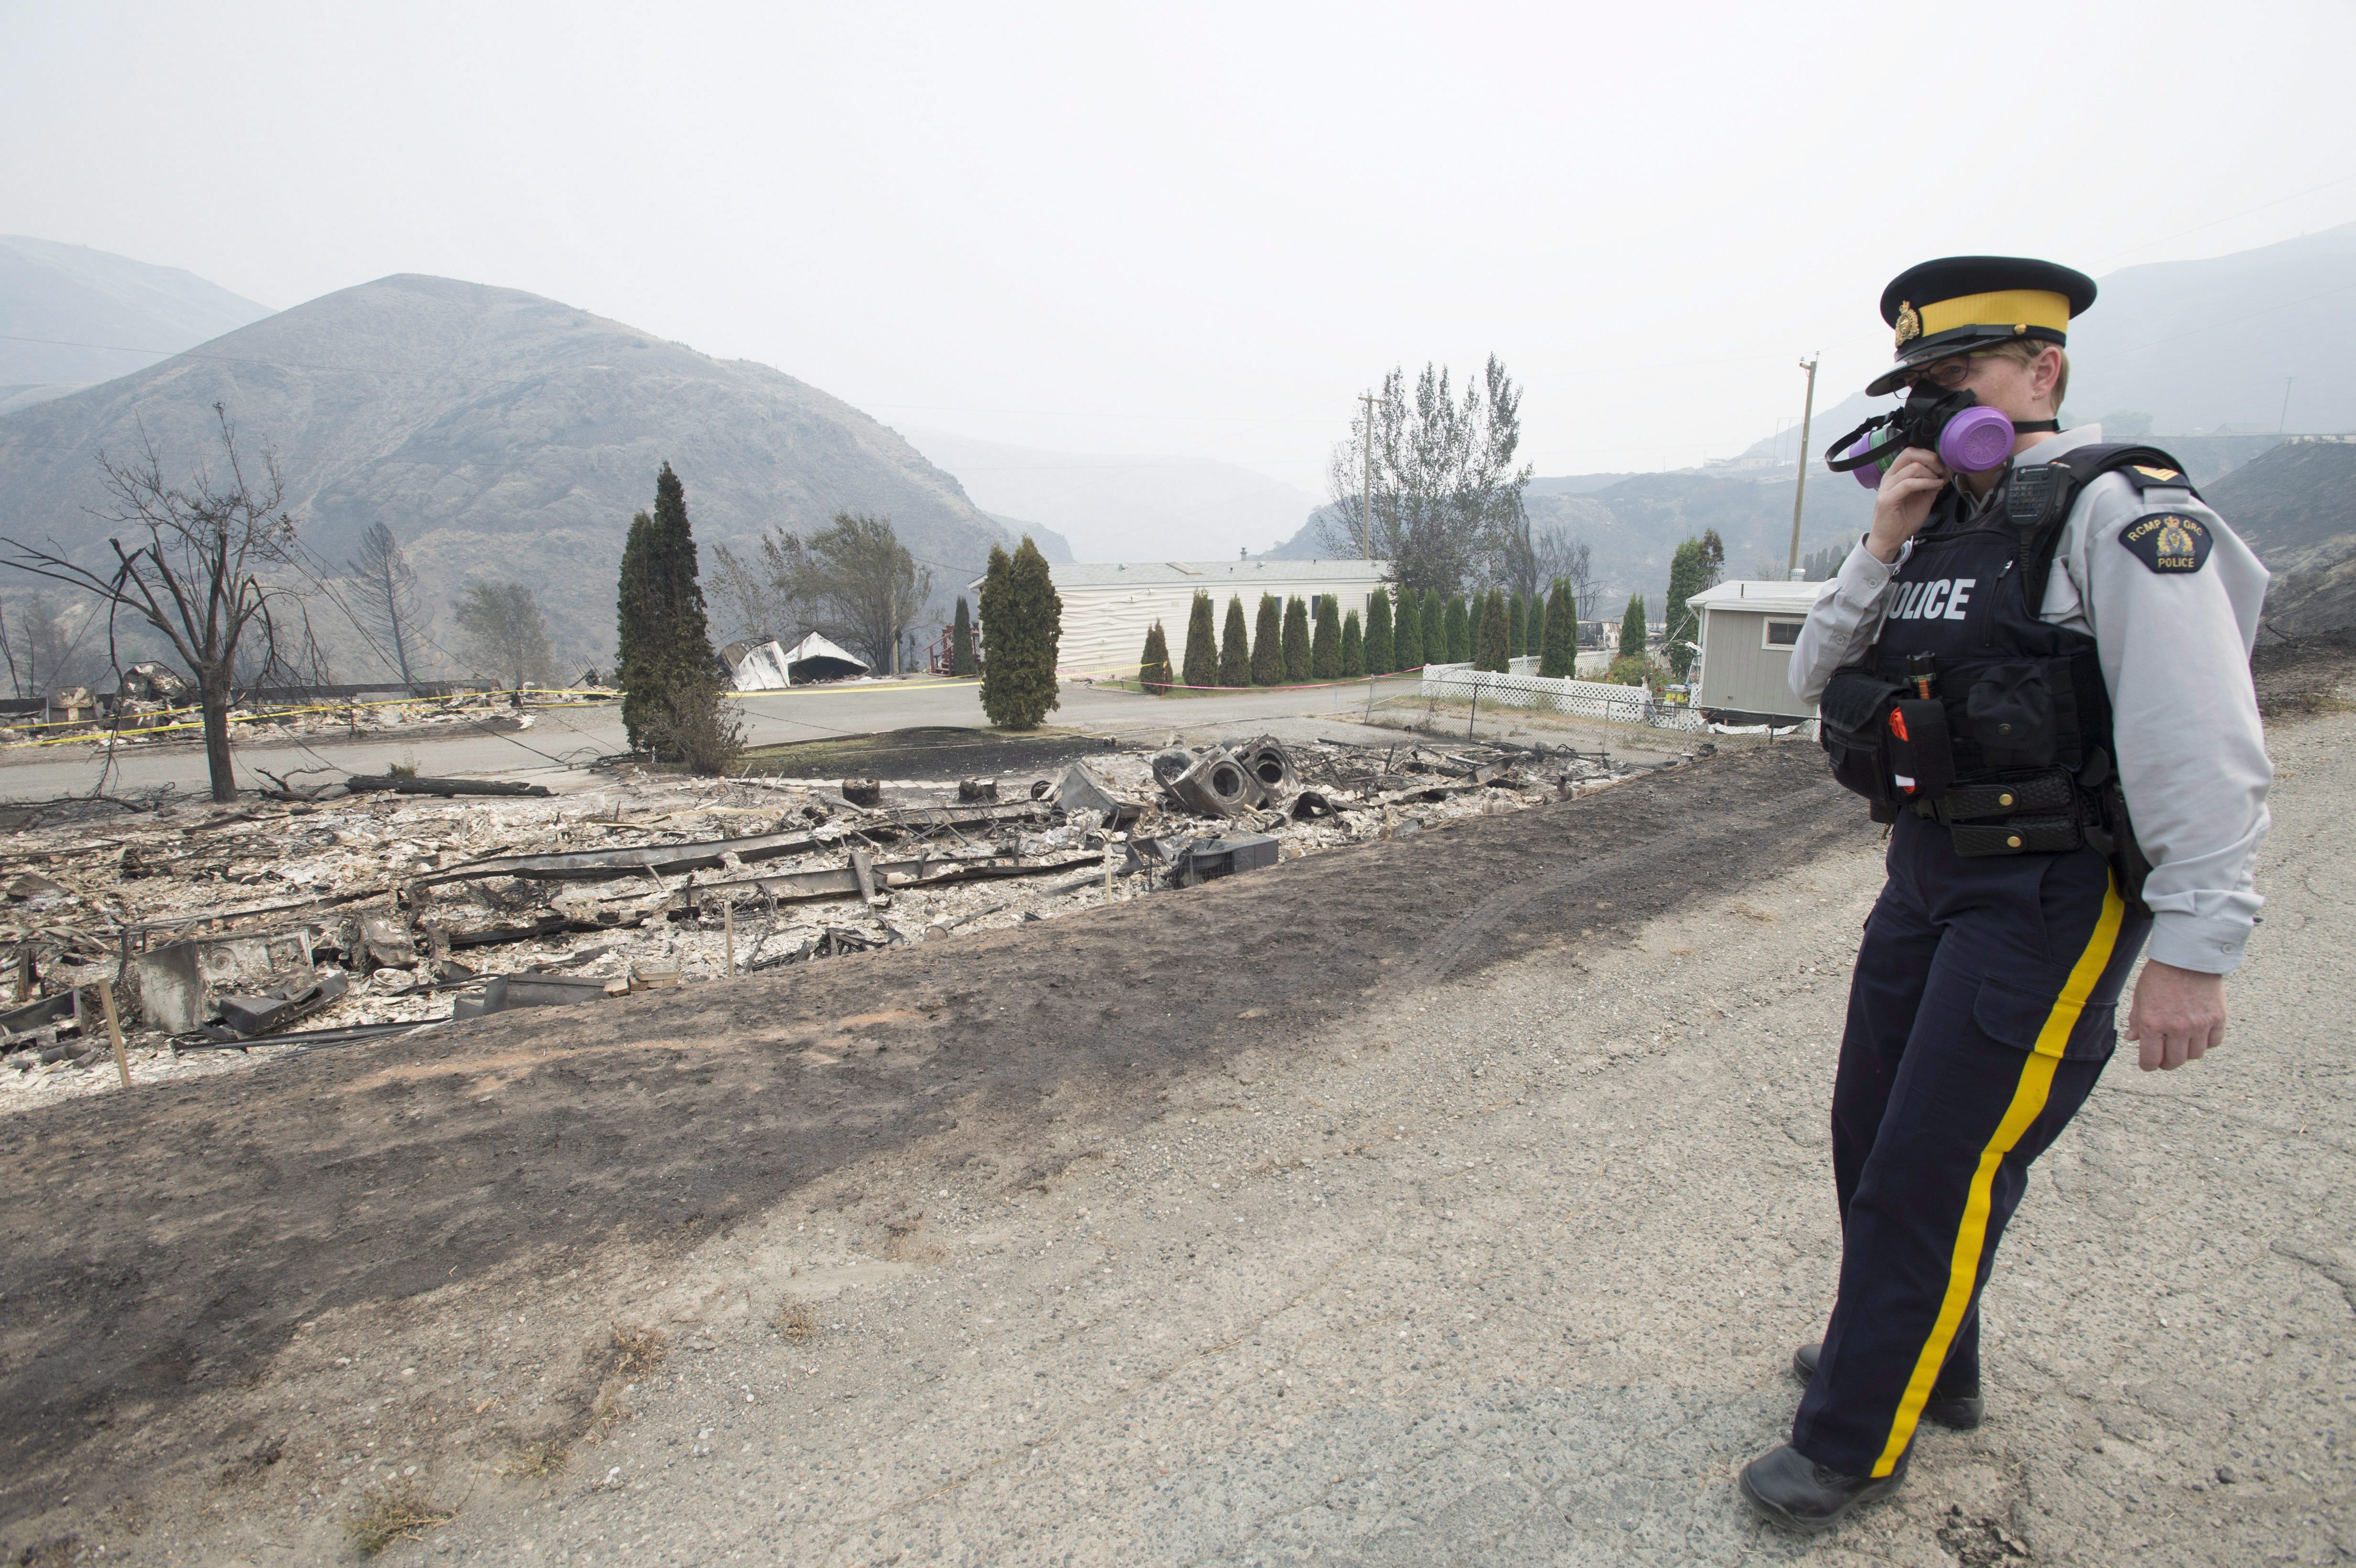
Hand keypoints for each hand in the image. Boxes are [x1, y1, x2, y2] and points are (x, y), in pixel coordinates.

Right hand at [1864, 447, 1949, 562]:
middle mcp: (1889, 477)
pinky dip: (1926, 483)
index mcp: (1896, 474)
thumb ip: (1931, 484)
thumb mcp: (1923, 498)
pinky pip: (1909, 483)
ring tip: (1939, 482)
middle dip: (1931, 459)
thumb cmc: (1903, 520)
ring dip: (1931, 473)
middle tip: (1942, 470)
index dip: (1930, 455)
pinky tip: (1935, 486)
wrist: (1890, 539)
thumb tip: (1945, 472)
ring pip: (1913, 468)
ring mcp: (1887, 487)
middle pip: (1910, 453)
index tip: (1943, 466)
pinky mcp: (1887, 498)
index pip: (1911, 453)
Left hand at [2125, 961, 2225, 1070]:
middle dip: (2167, 1062)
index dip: (2148, 1065)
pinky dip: (2207, 1042)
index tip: (2149, 1063)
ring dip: (2187, 1052)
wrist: (2188, 956)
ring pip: (2195, 1055)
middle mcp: (2177, 1027)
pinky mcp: (2218, 1018)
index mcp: (2153, 1023)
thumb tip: (2132, 1039)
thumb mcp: (2140, 996)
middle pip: (2175, 1061)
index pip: (2151, 1059)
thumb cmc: (2160, 974)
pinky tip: (2199, 1032)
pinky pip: (2214, 1042)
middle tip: (2165, 1056)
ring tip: (2182, 1041)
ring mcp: (2200, 1024)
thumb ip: (2136, 1020)